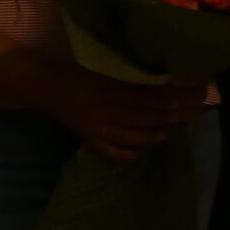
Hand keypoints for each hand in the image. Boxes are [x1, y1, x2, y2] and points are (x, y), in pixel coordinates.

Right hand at [31, 64, 206, 161]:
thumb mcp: (101, 74)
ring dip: (149, 134)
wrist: (42, 85)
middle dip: (165, 117)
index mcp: (108, 91)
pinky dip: (121, 153)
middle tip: (187, 116)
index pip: (144, 97)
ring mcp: (96, 127)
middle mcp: (104, 111)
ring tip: (166, 134)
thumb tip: (158, 92)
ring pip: (128, 134)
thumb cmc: (73, 73)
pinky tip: (135, 155)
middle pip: (141, 116)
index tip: (187, 99)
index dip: (167, 99)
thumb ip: (127, 85)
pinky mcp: (88, 136)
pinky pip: (106, 148)